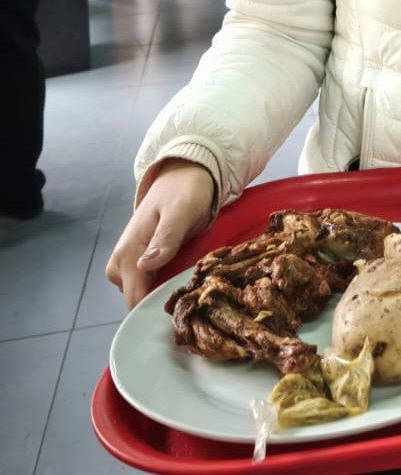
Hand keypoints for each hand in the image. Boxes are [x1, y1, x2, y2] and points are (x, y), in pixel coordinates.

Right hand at [105, 160, 214, 308]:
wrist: (184, 175)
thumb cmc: (184, 192)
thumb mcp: (180, 211)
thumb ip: (165, 238)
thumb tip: (144, 266)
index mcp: (127, 255)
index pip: (134, 299)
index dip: (155, 310)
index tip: (181, 311)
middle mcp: (121, 264)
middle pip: (138, 300)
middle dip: (162, 302)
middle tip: (193, 293)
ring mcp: (128, 264)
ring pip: (144, 293)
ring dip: (165, 292)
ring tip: (192, 282)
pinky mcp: (139, 262)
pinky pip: (149, 283)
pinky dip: (165, 283)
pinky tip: (183, 276)